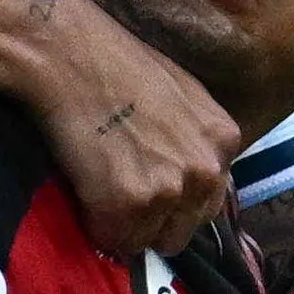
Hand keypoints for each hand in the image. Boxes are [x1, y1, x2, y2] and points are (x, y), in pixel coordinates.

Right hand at [16, 0, 241, 257]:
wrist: (68, 52)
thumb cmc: (112, 62)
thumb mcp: (180, 95)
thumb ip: (192, 139)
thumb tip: (180, 178)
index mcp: (224, 141)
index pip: (208, 203)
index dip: (172, 202)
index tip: (144, 189)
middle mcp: (207, 170)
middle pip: (183, 231)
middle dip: (152, 221)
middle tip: (118, 192)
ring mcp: (171, 189)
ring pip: (148, 241)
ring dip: (123, 226)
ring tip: (98, 187)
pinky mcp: (130, 204)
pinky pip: (114, 241)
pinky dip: (95, 224)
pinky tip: (84, 189)